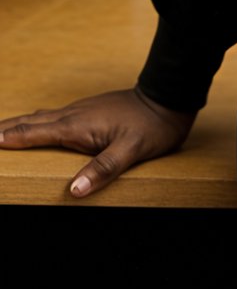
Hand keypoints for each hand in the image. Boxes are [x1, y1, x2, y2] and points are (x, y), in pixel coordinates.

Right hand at [0, 88, 195, 197]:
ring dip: (18, 124)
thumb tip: (74, 191)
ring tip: (1, 132)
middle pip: (31, 122)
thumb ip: (103, 169)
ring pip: (41, 118)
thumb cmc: (151, 126)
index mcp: (76, 126)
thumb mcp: (130, 151)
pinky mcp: (89, 110)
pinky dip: (36, 123)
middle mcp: (73, 115)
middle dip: (5, 129)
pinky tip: (38, 127)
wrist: (167, 97)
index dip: (9, 139)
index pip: (33, 133)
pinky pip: (54, 117)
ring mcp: (81, 110)